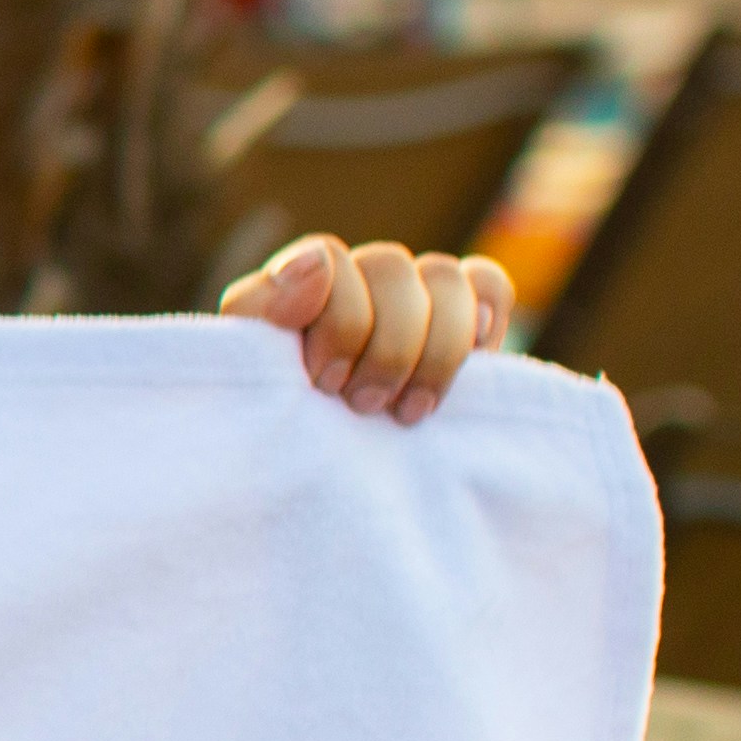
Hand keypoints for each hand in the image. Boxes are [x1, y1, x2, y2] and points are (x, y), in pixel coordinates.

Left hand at [220, 233, 512, 423]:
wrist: (320, 483)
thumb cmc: (274, 422)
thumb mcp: (252, 369)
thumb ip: (264, 306)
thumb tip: (318, 260)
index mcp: (298, 284)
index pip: (327, 258)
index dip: (338, 321)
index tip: (325, 383)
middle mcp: (358, 280)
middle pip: (390, 266)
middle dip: (383, 345)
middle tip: (362, 405)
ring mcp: (414, 296)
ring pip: (445, 276)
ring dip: (436, 347)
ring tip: (407, 410)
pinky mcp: (466, 323)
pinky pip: (488, 284)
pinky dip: (488, 312)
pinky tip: (478, 354)